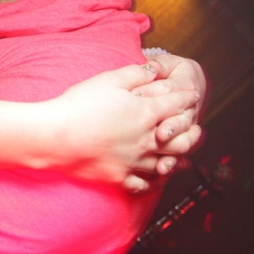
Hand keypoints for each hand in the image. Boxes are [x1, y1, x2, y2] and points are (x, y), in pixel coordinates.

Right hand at [45, 63, 200, 192]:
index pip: (175, 104)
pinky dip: (153, 180)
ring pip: (166, 163)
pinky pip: (143, 183)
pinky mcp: (119, 177)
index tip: (193, 95)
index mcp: (145, 112)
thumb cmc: (80, 104)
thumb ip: (135, 74)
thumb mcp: (108, 80)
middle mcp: (146, 139)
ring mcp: (134, 161)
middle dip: (192, 132)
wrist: (56, 136)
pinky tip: (154, 178)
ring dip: (178, 158)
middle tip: (197, 129)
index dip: (186, 97)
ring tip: (185, 157)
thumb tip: (154, 69)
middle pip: (180, 138)